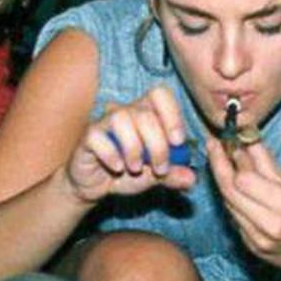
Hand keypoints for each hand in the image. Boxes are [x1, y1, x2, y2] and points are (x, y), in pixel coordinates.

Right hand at [65, 86, 195, 203]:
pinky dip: (111, 154)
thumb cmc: (126, 171)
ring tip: (136, 168)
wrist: (95, 185)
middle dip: (158, 146)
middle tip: (160, 168)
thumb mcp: (155, 176)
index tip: (178, 142)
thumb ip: (173, 175)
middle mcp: (125, 112)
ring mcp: (104, 123)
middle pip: (145, 114)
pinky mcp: (88, 137)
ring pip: (121, 119)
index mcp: (145, 113)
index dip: (172, 115)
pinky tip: (117, 168)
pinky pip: (98, 136)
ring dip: (134, 148)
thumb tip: (192, 179)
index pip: (160, 94)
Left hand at [207, 137, 280, 269]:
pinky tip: (231, 185)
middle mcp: (270, 227)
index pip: (245, 181)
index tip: (230, 142)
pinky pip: (234, 218)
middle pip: (230, 192)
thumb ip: (266, 162)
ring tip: (219, 160)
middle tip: (212, 145)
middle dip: (218, 166)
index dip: (234, 159)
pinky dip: (231, 199)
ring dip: (222, 181)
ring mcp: (258, 242)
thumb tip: (245, 138)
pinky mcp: (252, 248)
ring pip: (228, 205)